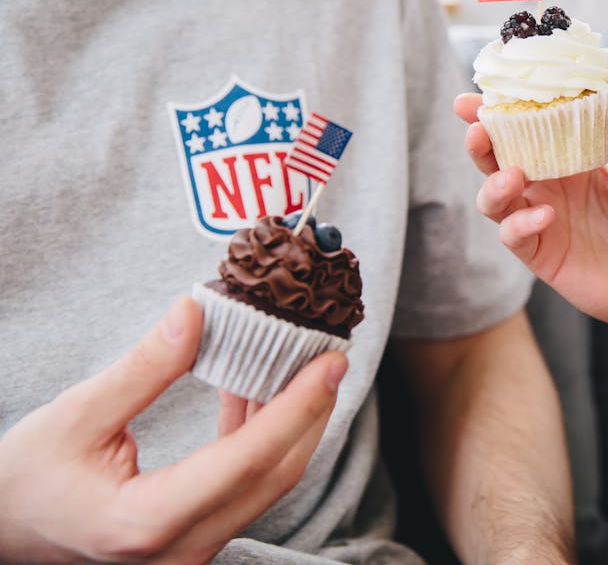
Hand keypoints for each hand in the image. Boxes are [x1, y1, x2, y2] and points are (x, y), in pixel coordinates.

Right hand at [0, 297, 347, 564]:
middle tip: (332, 358)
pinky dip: (259, 438)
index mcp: (147, 521)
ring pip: (266, 484)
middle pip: (274, 476)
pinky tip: (255, 393)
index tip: (330, 364)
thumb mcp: (73, 417)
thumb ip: (143, 368)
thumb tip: (196, 312)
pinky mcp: (192, 539)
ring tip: (304, 367)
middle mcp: (180, 548)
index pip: (248, 459)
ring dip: (290, 424)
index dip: (297, 407)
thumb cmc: (23, 482)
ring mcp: (189, 551)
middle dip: (311, 413)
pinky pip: (244, 486)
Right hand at [454, 94, 607, 337]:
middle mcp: (548, 184)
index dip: (501, 108)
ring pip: (494, 198)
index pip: (529, 125)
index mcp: (571, 156)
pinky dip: (521, 223)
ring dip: (493, 183)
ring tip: (512, 175)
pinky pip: (514, 235)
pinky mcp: (540, 253)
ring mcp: (539, 218)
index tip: (478, 96)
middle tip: (477, 128)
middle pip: (498, 157)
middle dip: (481, 140)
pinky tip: (546, 216)